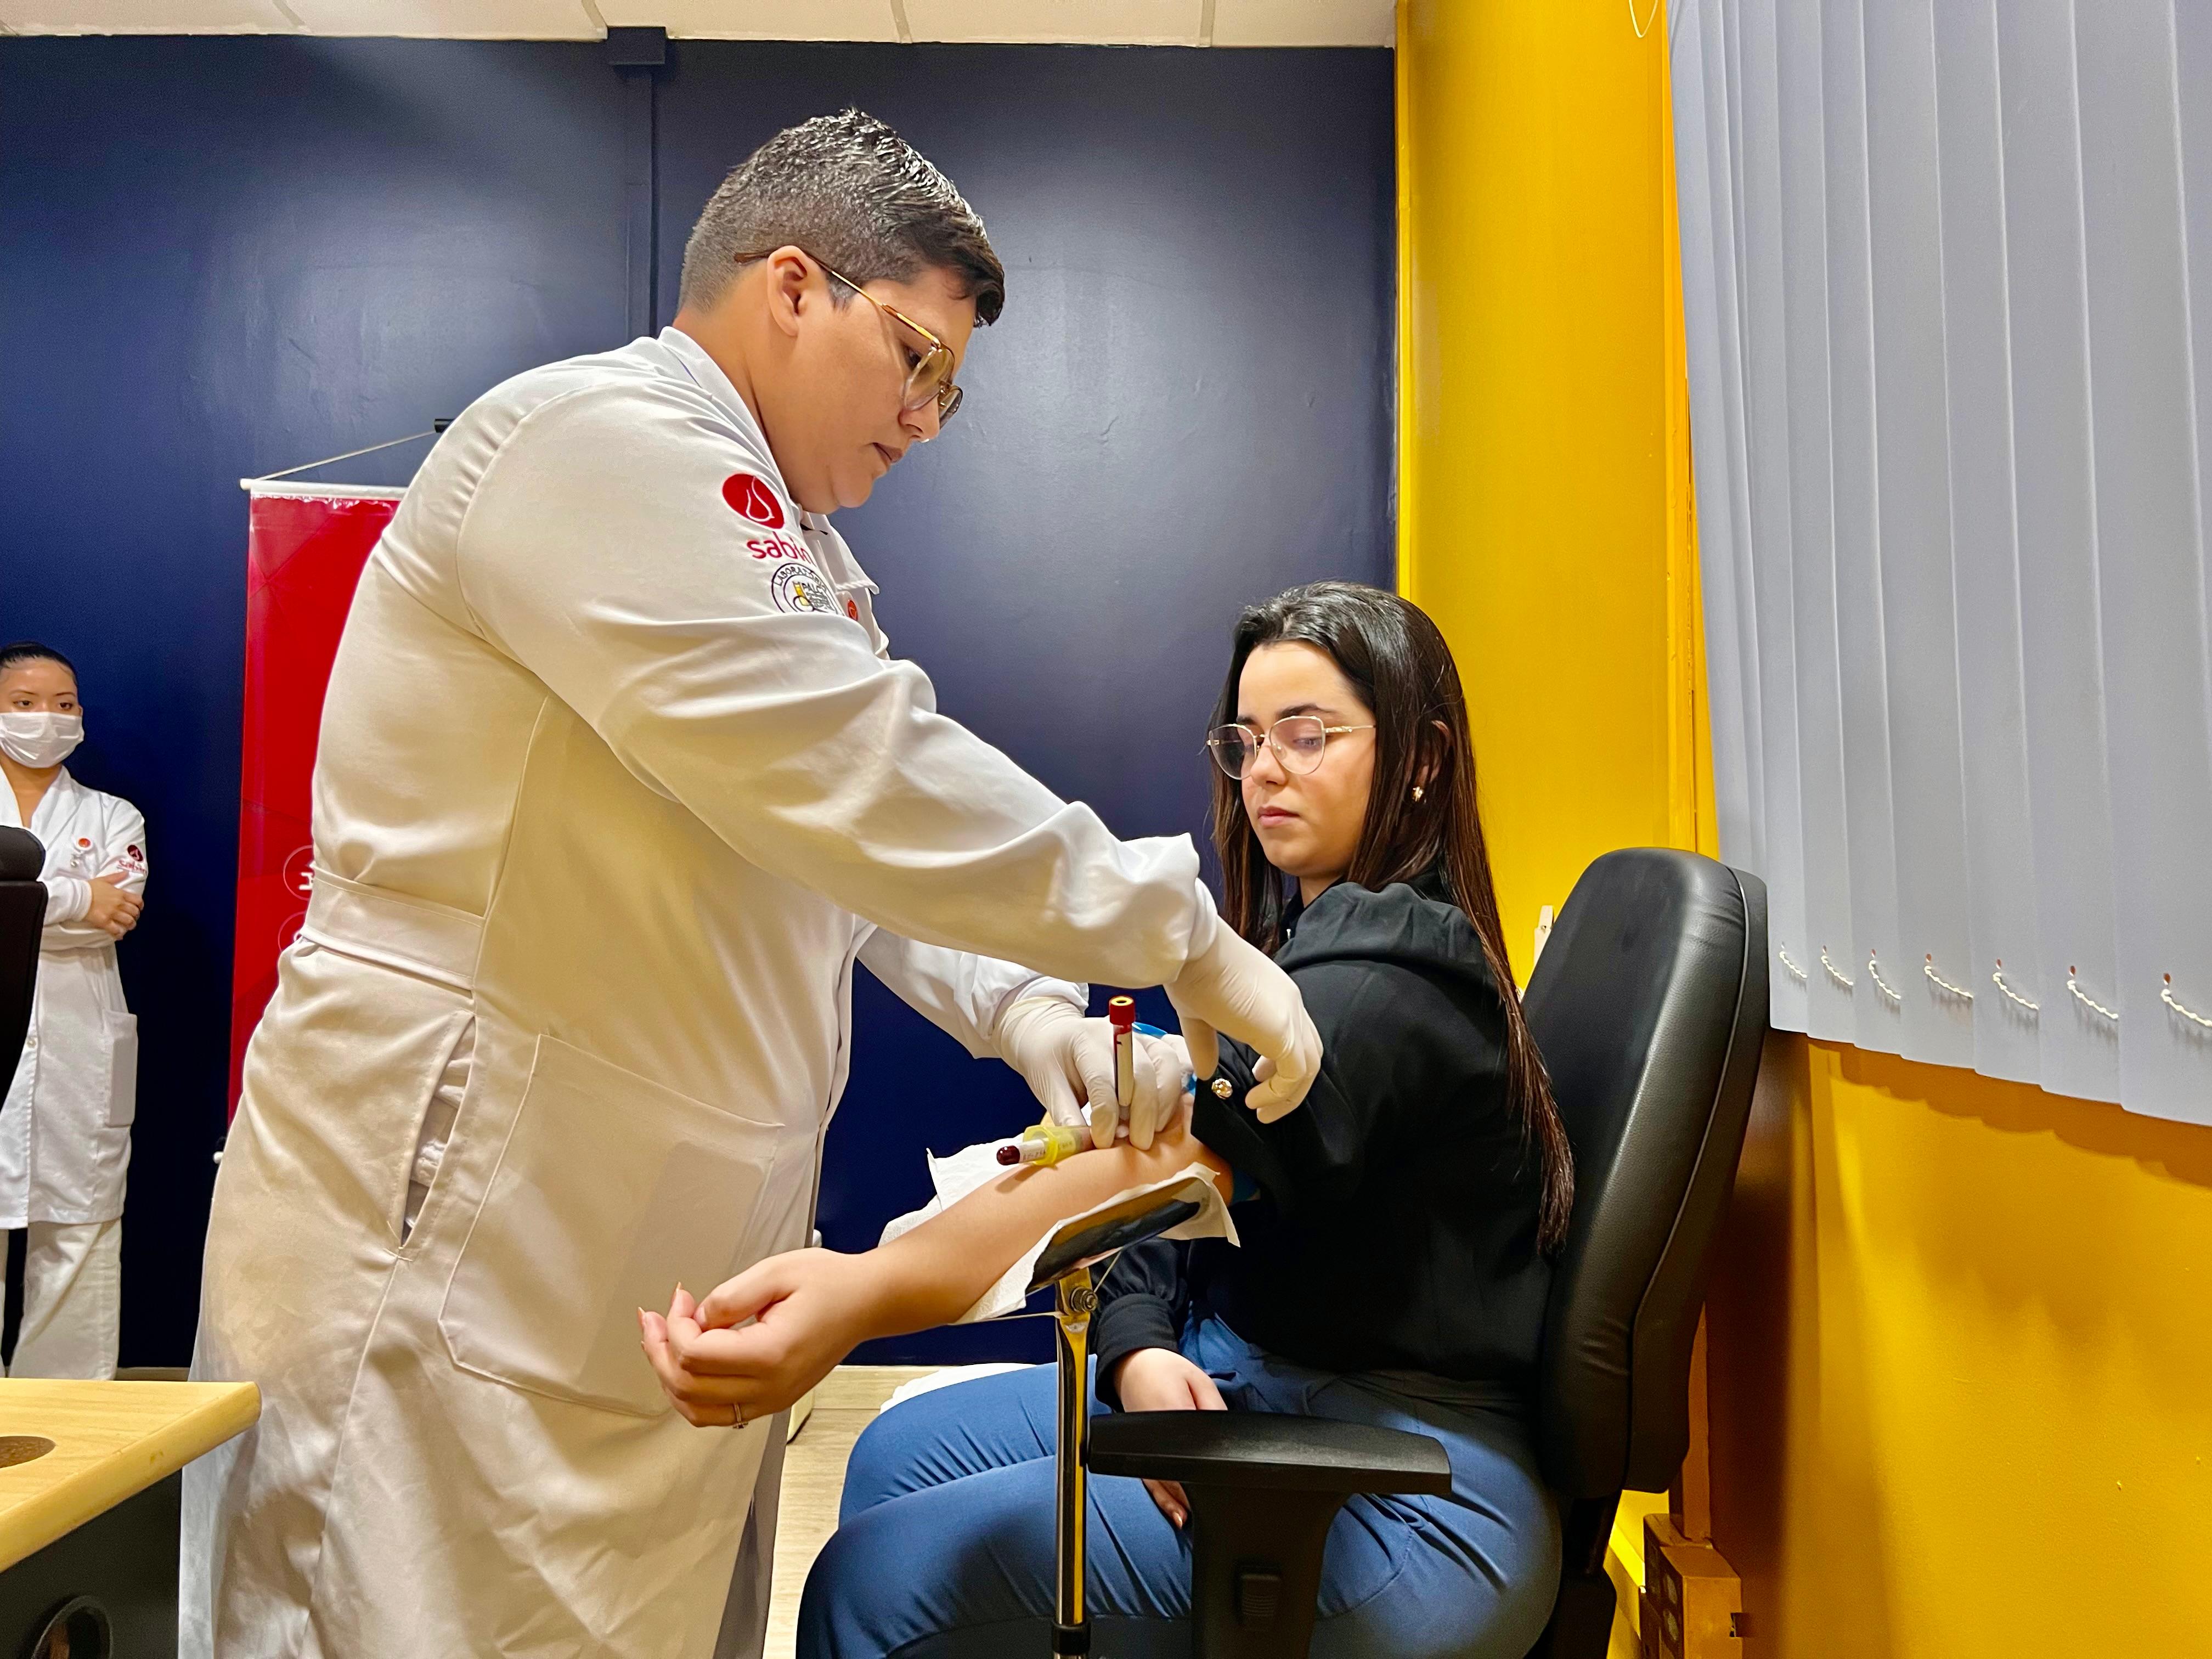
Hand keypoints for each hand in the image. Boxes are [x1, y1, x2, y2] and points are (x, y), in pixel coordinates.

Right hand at [84, 876, 142, 939]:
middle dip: (135, 916)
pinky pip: (116, 930)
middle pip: (135, 912)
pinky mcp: (104, 922)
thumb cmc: (89, 887)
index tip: (138, 908)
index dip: (140, 905)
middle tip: (132, 918)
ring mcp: (112, 913)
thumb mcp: (104, 880)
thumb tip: (126, 872)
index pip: (137, 900)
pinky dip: (119, 934)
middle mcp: (119, 904)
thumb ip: (116, 877)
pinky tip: (119, 935)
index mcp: (120, 894)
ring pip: (128, 922)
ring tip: (128, 927)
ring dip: (130, 925)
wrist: (77, 896)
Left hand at [637, 1249, 879, 1427]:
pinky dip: (691, 1392)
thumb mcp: (776, 1271)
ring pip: (695, 1410)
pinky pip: (715, 1413)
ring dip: (669, 1376)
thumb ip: (729, 1297)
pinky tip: (686, 1362)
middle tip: (654, 1319)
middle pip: (687, 1387)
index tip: (681, 1297)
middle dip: (659, 1350)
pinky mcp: (771, 1401)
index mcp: (771, 1354)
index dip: (675, 1324)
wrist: (867, 1302)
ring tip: (661, 1342)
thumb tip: (695, 1320)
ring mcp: (771, 1400)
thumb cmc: (830, 1282)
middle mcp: (770, 1387)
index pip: (695, 1354)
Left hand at [996, 998, 1194, 1149]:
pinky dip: (1176, 1094)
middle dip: (1142, 1116)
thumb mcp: (1046, 1085)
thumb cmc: (1050, 1059)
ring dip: (1162, 1107)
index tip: (1102, 1142)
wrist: (1056, 1035)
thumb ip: (1065, 1116)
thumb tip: (1083, 1147)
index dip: (1106, 1116)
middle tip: (1135, 1145)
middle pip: (1143, 1073)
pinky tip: (1162, 1117)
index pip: (1104, 1079)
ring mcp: (1143, 1039)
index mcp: (1086, 1039)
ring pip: (1168, 1068)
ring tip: (1146, 1132)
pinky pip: (1179, 1066)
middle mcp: (1121, 1034)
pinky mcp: (1158, 1049)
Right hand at [1110, 1347, 1225, 1527]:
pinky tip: (1176, 1513)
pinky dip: (1163, 1499)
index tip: (1219, 1487)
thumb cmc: (1167, 1370)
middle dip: (1194, 1492)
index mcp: (1170, 1414)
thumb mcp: (1199, 1382)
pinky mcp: (1138, 1451)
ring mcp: (1142, 1446)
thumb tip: (1227, 1438)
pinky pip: (1150, 1480)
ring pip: (1161, 1483)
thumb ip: (1214, 1409)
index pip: (1190, 1452)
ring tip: (1193, 1521)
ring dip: (1178, 1503)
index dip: (1205, 1473)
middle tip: (1214, 1509)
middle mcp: (1152, 1436)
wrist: (1133, 1363)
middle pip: (1175, 1474)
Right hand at [1164, 922, 1320, 1121]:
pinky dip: (1281, 1093)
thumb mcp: (1197, 1014)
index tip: (1258, 1075)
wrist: (1193, 951)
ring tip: (1262, 1110)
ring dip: (1288, 1095)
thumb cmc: (1190, 972)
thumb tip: (1206, 1073)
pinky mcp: (1284, 1032)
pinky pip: (1296, 1073)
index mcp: (1274, 994)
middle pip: (1309, 1051)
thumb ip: (1205, 1043)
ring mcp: (1290, 1017)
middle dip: (1289, 1081)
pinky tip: (1256, 1101)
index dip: (1280, 1060)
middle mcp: (1290, 1004)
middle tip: (1263, 1099)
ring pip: (1309, 1066)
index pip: (1294, 1032)